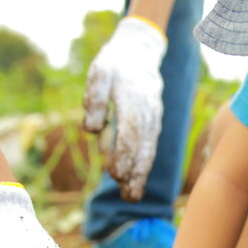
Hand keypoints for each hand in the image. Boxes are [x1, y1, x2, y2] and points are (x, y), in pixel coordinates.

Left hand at [82, 16, 166, 201]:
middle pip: (143, 147)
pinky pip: (151, 145)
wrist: (140, 50)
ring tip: (132, 196)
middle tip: (128, 197)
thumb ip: (95, 100)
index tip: (114, 175)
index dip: (124, 155)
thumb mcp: (99, 73)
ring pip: (149, 149)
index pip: (131, 133)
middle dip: (135, 173)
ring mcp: (154, 117)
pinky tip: (137, 179)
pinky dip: (145, 163)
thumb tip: (93, 130)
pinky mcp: (154, 121)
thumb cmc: (115, 63)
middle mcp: (148, 112)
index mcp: (133, 100)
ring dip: (141, 173)